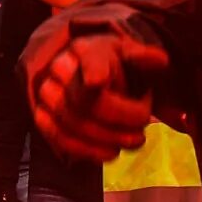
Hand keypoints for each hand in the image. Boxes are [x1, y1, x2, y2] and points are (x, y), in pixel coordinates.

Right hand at [26, 30, 167, 161]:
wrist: (87, 75)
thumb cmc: (115, 67)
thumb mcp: (134, 57)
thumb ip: (146, 59)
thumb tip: (160, 60)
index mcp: (86, 49)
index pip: (89, 60)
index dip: (92, 70)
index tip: (97, 82)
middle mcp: (60, 68)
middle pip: (84, 100)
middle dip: (118, 121)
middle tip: (141, 132)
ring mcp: (46, 93)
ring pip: (72, 123)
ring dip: (106, 139)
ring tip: (132, 143)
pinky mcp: (41, 116)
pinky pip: (59, 138)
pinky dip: (87, 151)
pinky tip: (110, 153)